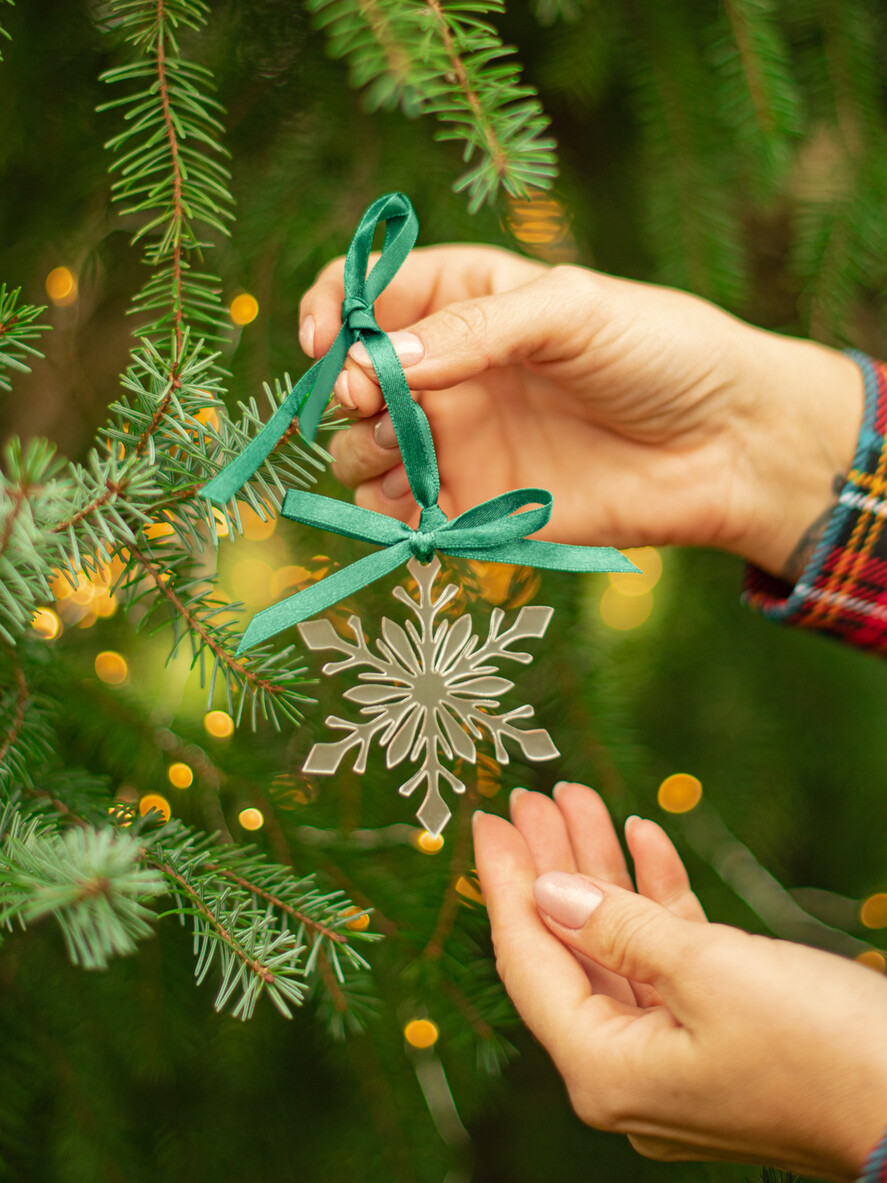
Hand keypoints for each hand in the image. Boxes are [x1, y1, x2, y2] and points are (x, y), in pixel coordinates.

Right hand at [298, 246, 862, 578]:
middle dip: (345, 393)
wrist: (724, 445)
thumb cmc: (659, 351)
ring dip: (361, 453)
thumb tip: (375, 360)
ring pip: (362, 451)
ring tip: (407, 450)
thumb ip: (473, 329)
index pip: (367, 294)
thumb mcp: (570, 309)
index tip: (322, 340)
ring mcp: (456, 441)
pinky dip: (389, 511)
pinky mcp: (472, 506)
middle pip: (351, 381)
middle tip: (374, 405)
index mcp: (465, 299)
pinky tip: (420, 502)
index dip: (331, 310)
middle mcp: (448, 372)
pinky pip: (400, 513)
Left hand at [473, 784, 886, 1180]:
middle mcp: (626, 1068)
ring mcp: (671, 1052)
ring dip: (601, 869)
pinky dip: (655, 897)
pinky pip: (665, 956)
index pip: (529, 961)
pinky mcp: (716, 1032)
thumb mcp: (707, 973)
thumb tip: (548, 894)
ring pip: (615, 944)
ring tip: (580, 797)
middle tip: (529, 796)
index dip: (505, 883)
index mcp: (605, 1070)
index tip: (487, 816)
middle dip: (550, 864)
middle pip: (567, 947)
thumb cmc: (818, 1050)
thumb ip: (616, 927)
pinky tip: (644, 838)